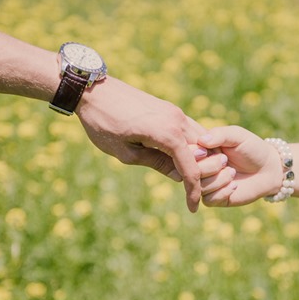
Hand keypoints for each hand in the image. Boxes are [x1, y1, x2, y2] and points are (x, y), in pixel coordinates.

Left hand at [77, 76, 205, 211]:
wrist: (93, 90)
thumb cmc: (104, 124)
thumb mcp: (126, 153)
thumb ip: (156, 164)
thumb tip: (180, 177)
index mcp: (167, 134)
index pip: (191, 168)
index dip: (193, 191)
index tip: (192, 209)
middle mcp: (177, 120)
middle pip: (204, 153)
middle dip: (204, 175)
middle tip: (194, 195)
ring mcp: (176, 112)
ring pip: (201, 141)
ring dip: (200, 160)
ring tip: (192, 180)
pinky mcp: (170, 109)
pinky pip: (190, 131)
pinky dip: (192, 147)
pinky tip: (184, 160)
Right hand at [198, 126, 283, 206]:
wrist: (268, 169)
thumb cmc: (251, 148)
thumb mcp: (236, 135)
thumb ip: (219, 135)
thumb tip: (201, 141)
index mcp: (200, 150)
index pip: (185, 154)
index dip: (196, 154)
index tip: (214, 151)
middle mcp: (200, 167)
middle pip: (191, 172)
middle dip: (210, 166)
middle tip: (225, 161)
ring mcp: (206, 184)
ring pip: (200, 187)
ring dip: (219, 179)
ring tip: (233, 172)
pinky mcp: (214, 199)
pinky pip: (208, 200)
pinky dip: (223, 192)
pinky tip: (234, 185)